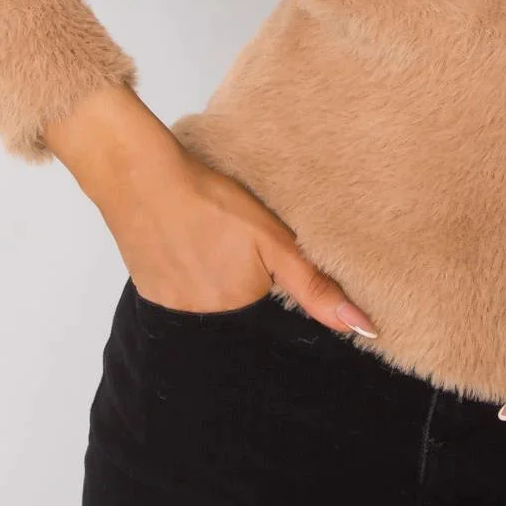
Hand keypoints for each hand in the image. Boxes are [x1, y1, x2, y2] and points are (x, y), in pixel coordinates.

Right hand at [48, 83, 378, 337]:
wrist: (141, 175)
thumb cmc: (210, 198)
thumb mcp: (273, 239)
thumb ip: (316, 287)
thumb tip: (363, 329)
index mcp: (243, 307)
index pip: (273, 315)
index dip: (273, 285)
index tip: (261, 258)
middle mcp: (207, 321)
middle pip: (242, 310)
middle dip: (246, 285)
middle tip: (233, 242)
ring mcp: (174, 310)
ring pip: (211, 304)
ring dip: (216, 281)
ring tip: (212, 242)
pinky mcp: (150, 296)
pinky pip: (182, 297)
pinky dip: (189, 275)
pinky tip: (188, 245)